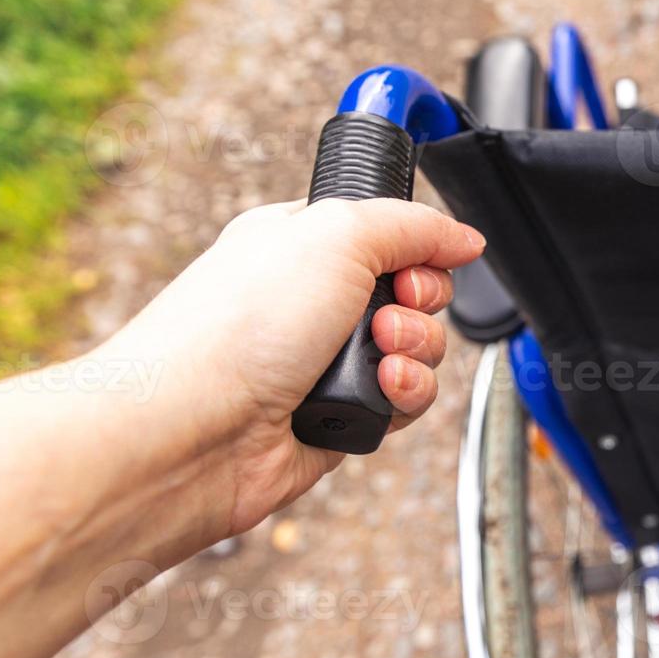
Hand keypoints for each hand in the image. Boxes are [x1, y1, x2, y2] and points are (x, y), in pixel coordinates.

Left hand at [94, 197, 484, 537]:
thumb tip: (465, 237)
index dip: (417, 250)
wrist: (193, 431)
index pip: (391, 236)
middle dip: (421, 306)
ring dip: (416, 353)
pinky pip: (408, 401)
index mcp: (304, 245)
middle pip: (417, 295)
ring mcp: (329, 363)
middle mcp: (316, 303)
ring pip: (420, 351)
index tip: (410, 265)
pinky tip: (378, 394)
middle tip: (385, 314)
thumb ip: (413, 226)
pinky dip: (405, 396)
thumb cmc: (238, 326)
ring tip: (379, 360)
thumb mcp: (337, 234)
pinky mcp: (342, 416)